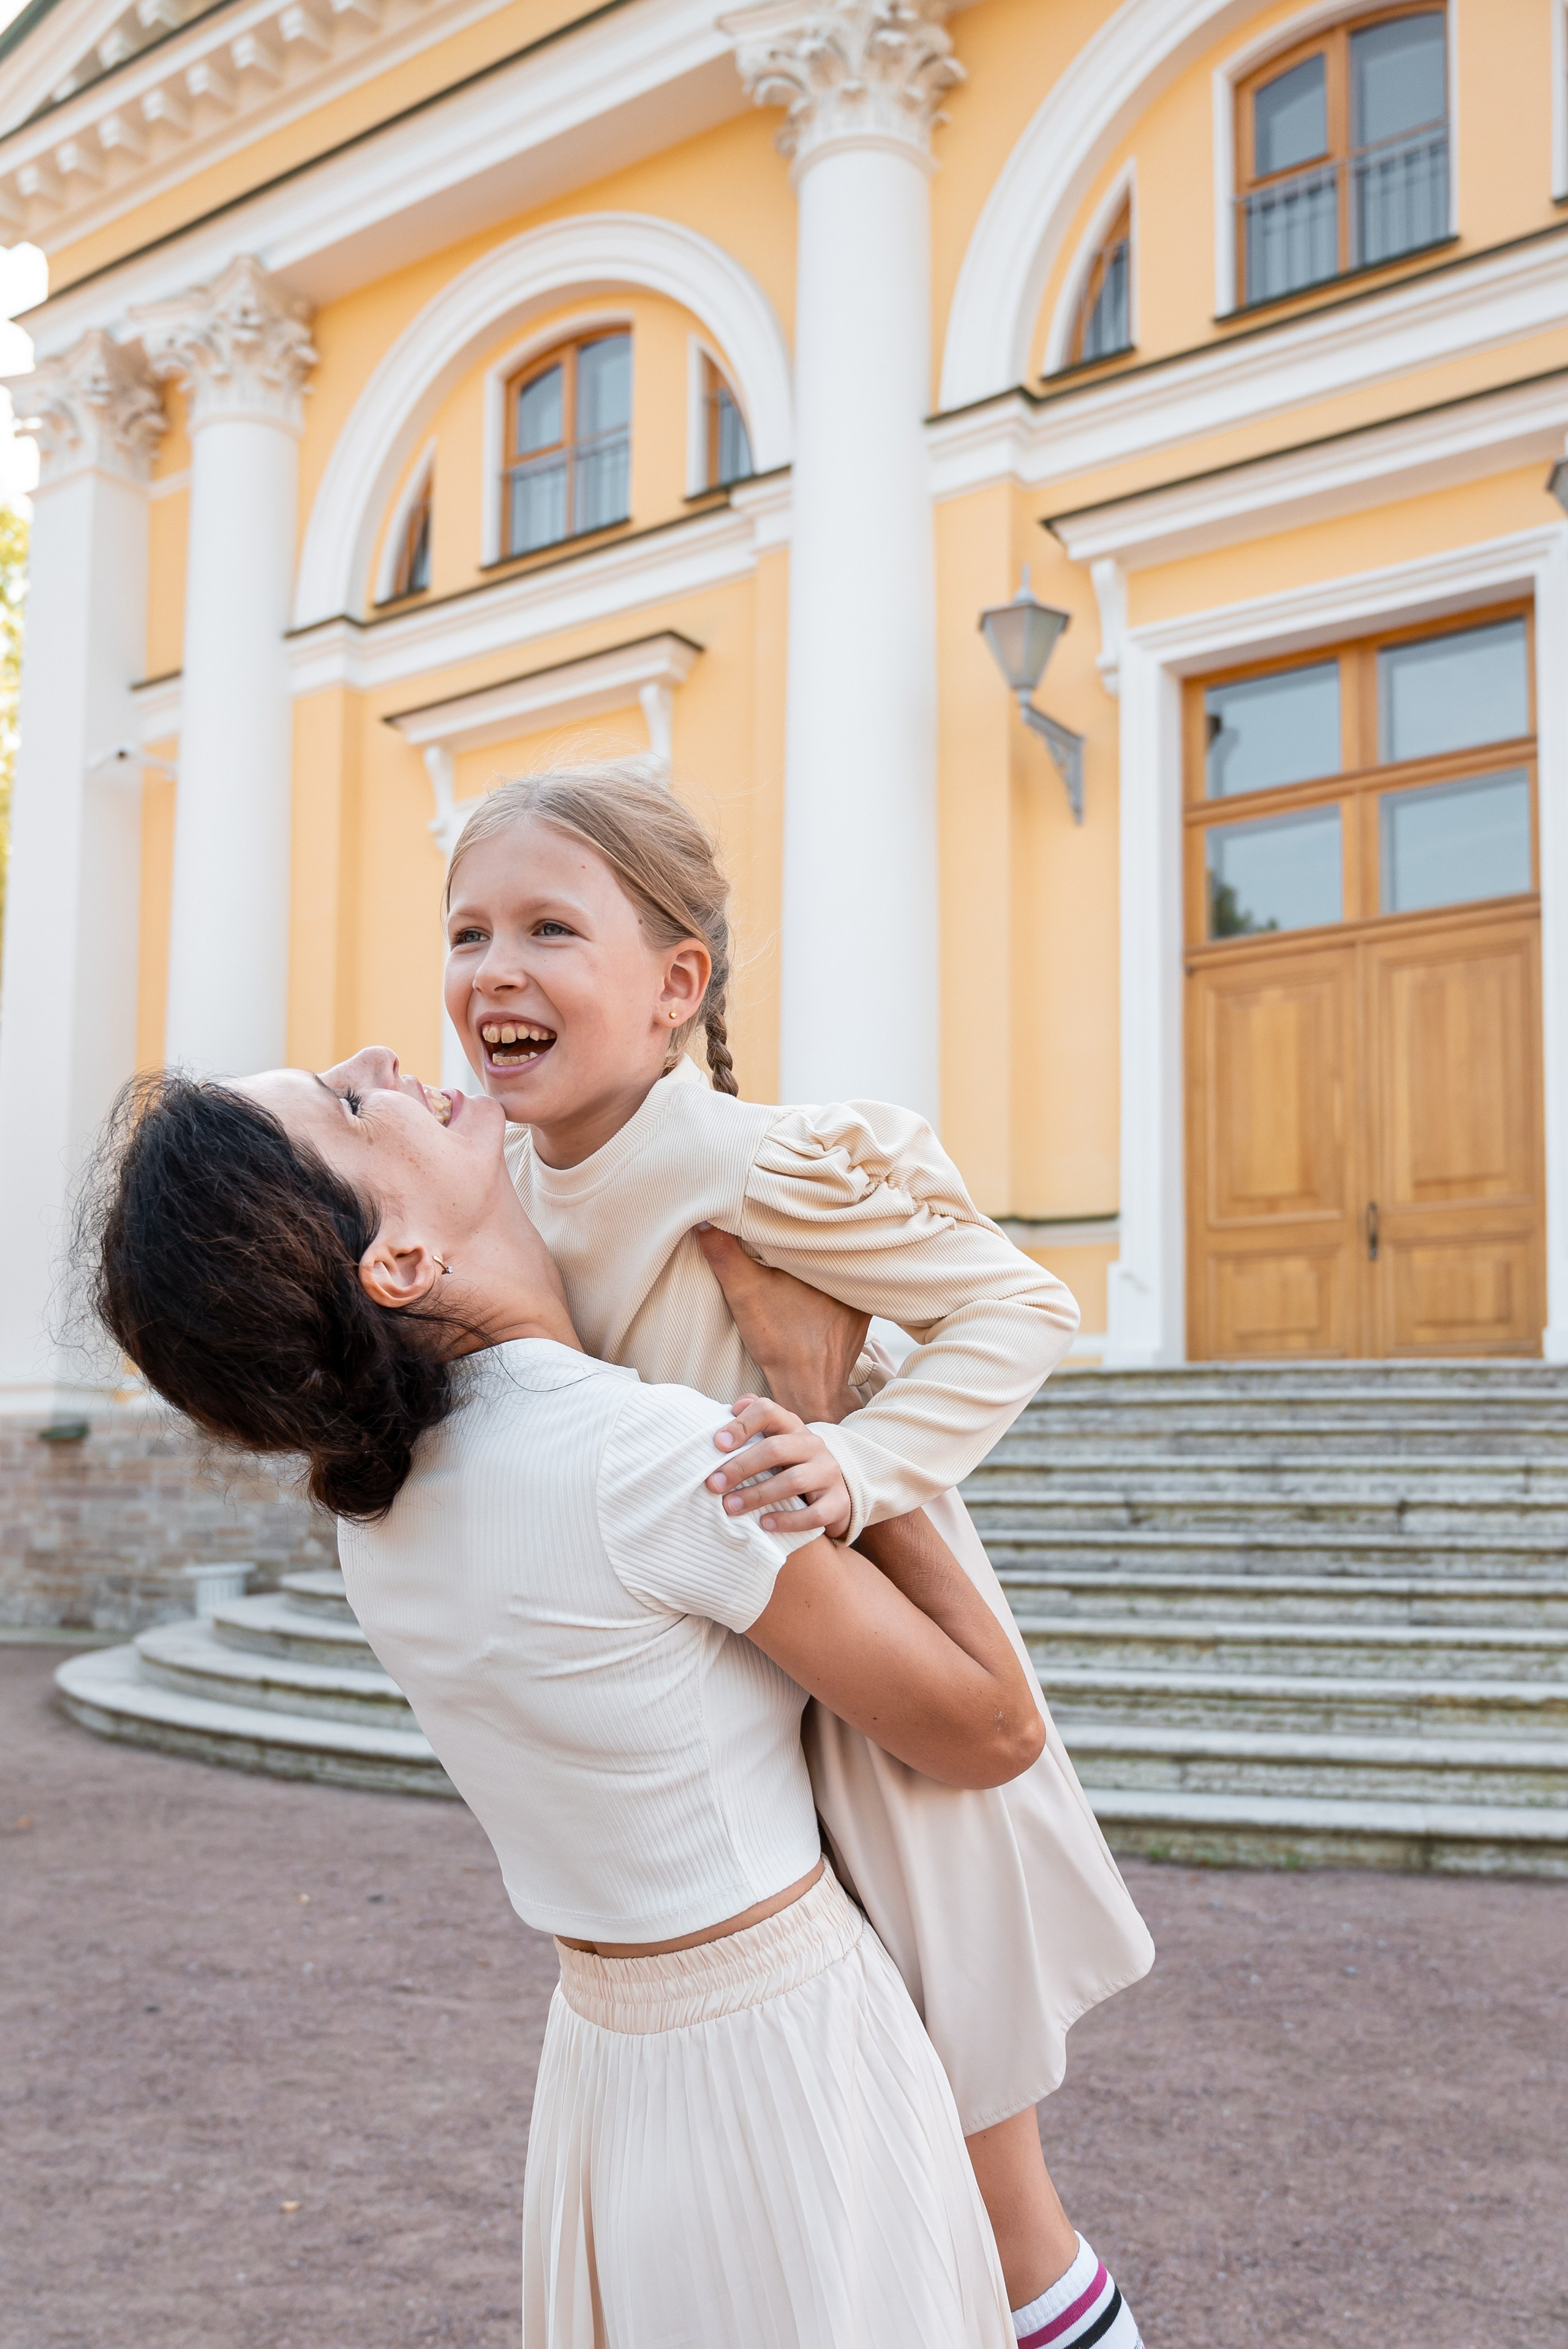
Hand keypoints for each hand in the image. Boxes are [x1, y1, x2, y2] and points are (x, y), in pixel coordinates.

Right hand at [694, 1226, 869, 1425]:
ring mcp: (863, 1296)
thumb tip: (706, 1220)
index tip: (783, 1209)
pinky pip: (848, 1287)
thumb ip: (725, 1254)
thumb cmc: (780, 1341)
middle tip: (790, 1228)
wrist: (807, 1388)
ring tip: (802, 1253)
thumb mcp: (745, 1292)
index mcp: (833, 1260)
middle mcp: (856, 1275)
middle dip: (812, 1235)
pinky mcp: (862, 1314)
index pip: (820, 1223)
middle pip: (831, 1243)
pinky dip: (831, 1283)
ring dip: (823, 1260)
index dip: (800, 1214)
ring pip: (840, 1265)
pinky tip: (814, 1286)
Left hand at [707, 1395, 852, 1538]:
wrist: (832, 1492)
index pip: (768, 1411)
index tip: (717, 1444)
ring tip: (730, 1507)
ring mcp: (828, 1472)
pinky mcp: (838, 1502)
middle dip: (741, 1467)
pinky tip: (764, 1524)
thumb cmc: (790, 1464)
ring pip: (794, 1481)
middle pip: (776, 1449)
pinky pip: (814, 1514)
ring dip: (757, 1495)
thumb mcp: (774, 1439)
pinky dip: (787, 1520)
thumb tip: (733, 1408)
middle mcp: (813, 1444)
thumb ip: (753, 1422)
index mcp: (792, 1426)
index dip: (742, 1425)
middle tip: (714, 1484)